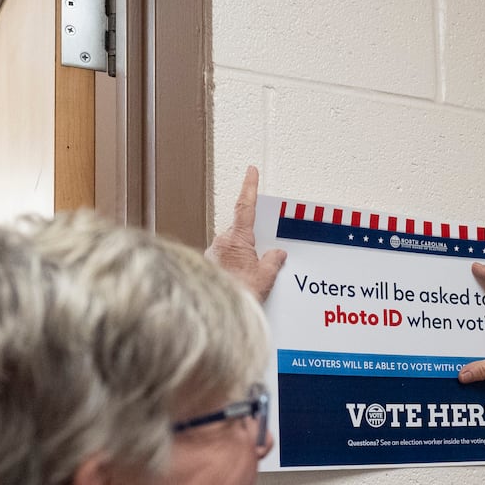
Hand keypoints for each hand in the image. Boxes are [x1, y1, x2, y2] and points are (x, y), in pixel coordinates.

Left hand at [207, 165, 286, 300]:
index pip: (245, 207)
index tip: (251, 172)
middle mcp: (221, 243)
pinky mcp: (207, 267)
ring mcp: (212, 255)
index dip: (249, 187)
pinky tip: (240, 283)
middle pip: (240, 232)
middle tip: (261, 259)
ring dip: (242, 258)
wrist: (216, 313)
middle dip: (252, 242)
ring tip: (250, 280)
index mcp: (237, 239)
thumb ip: (273, 261)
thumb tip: (277, 254)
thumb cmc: (238, 295)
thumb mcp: (265, 277)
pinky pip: (225, 261)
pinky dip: (234, 268)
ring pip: (232, 248)